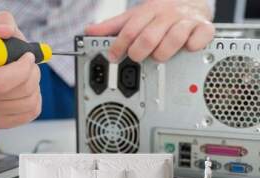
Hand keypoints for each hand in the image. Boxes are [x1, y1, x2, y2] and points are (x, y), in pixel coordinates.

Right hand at [0, 11, 40, 128]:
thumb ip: (2, 23)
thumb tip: (5, 31)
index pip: (1, 82)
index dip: (23, 70)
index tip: (28, 57)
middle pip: (20, 92)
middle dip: (33, 75)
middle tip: (30, 65)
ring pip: (29, 103)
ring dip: (36, 87)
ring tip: (27, 77)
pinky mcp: (1, 122)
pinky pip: (31, 113)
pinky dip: (37, 100)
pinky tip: (27, 90)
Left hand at [85, 0, 214, 62]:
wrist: (190, 0)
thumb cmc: (159, 15)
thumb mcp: (134, 17)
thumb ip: (112, 27)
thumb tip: (88, 31)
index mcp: (148, 12)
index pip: (130, 29)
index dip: (119, 45)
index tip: (113, 57)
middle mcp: (166, 16)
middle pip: (149, 36)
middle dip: (139, 51)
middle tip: (136, 58)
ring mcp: (185, 21)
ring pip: (174, 38)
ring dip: (163, 52)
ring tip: (159, 56)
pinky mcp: (202, 28)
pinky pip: (200, 36)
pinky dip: (194, 45)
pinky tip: (188, 48)